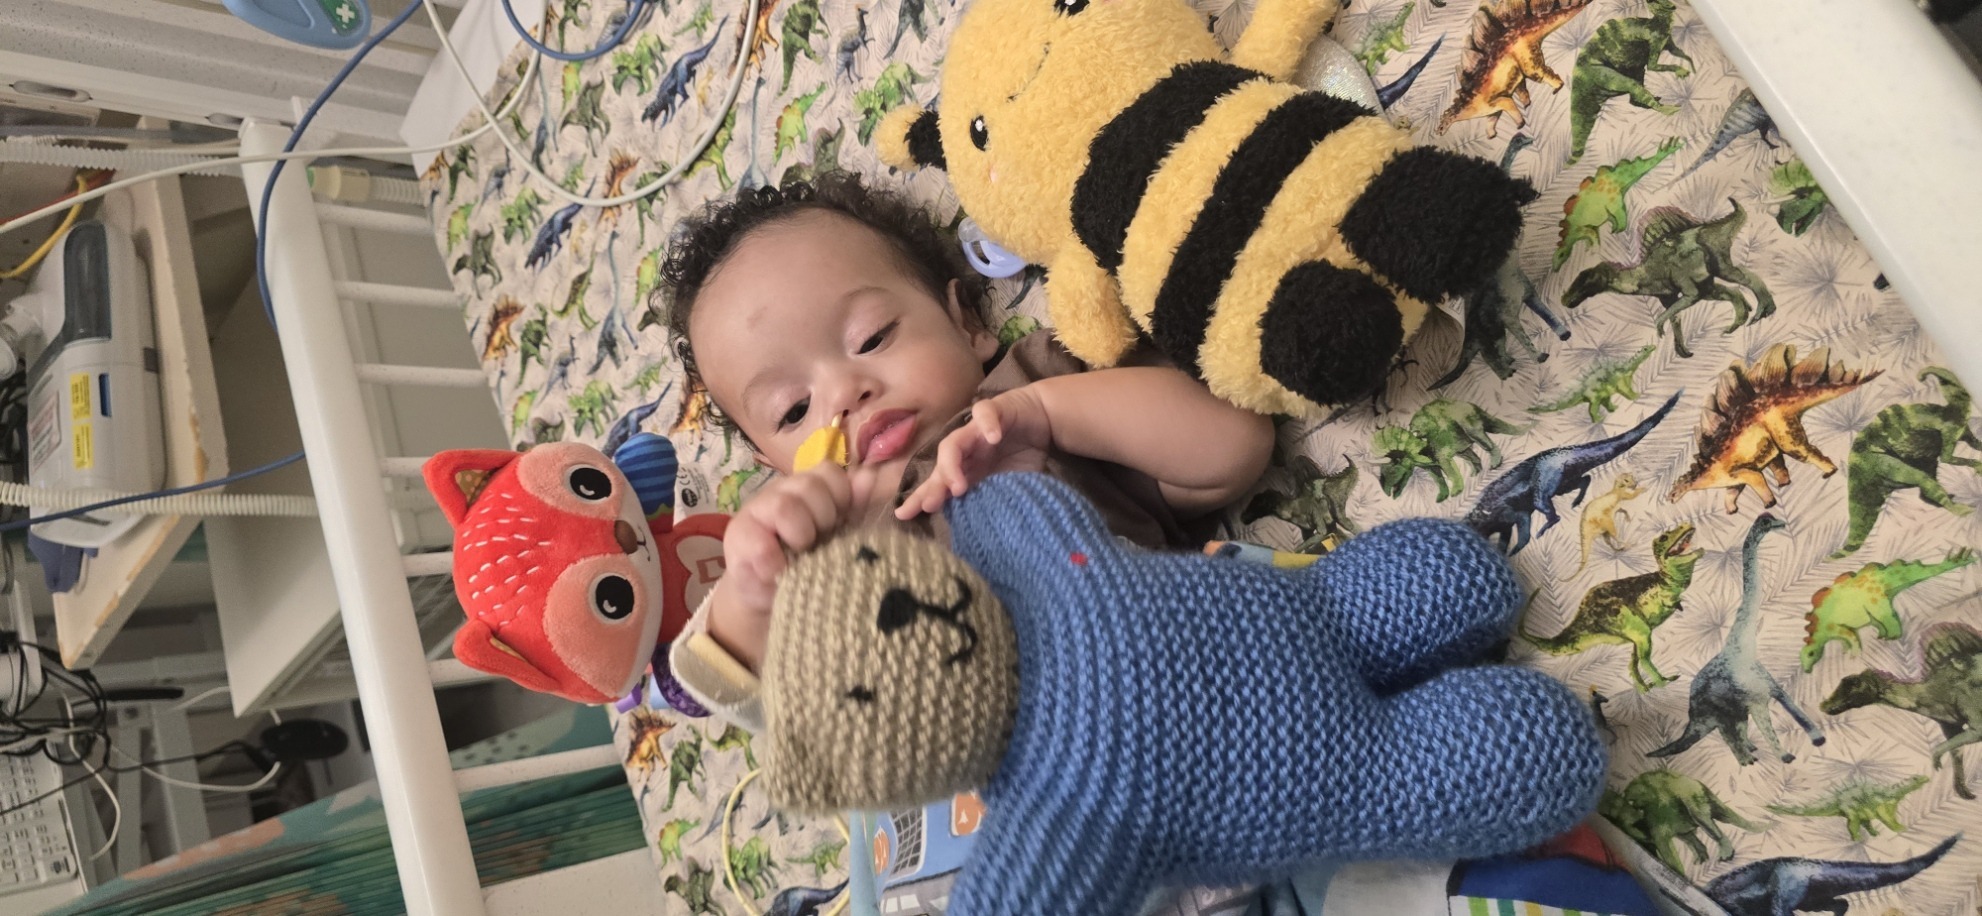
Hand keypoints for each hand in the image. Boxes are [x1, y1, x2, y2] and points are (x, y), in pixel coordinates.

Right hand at [708, 464, 876, 665]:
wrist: (769, 596)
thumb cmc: (809, 562)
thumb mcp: (839, 536)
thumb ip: (856, 507)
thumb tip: (869, 476)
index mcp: (810, 488)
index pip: (830, 473)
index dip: (841, 498)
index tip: (840, 524)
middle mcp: (783, 491)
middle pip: (810, 485)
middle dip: (823, 518)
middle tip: (818, 542)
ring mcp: (757, 510)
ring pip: (785, 507)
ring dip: (800, 535)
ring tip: (800, 555)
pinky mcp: (738, 537)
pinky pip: (762, 546)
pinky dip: (776, 564)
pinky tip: (779, 572)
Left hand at [895, 387, 1051, 519]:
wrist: (1043, 418)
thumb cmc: (1023, 453)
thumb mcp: (1011, 484)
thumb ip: (997, 499)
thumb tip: (990, 529)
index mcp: (968, 469)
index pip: (940, 485)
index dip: (921, 498)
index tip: (902, 515)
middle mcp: (966, 450)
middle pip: (940, 466)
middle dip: (934, 486)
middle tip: (930, 505)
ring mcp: (976, 429)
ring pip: (953, 442)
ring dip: (952, 463)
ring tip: (958, 485)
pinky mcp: (994, 410)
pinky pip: (985, 414)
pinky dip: (988, 425)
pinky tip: (993, 437)